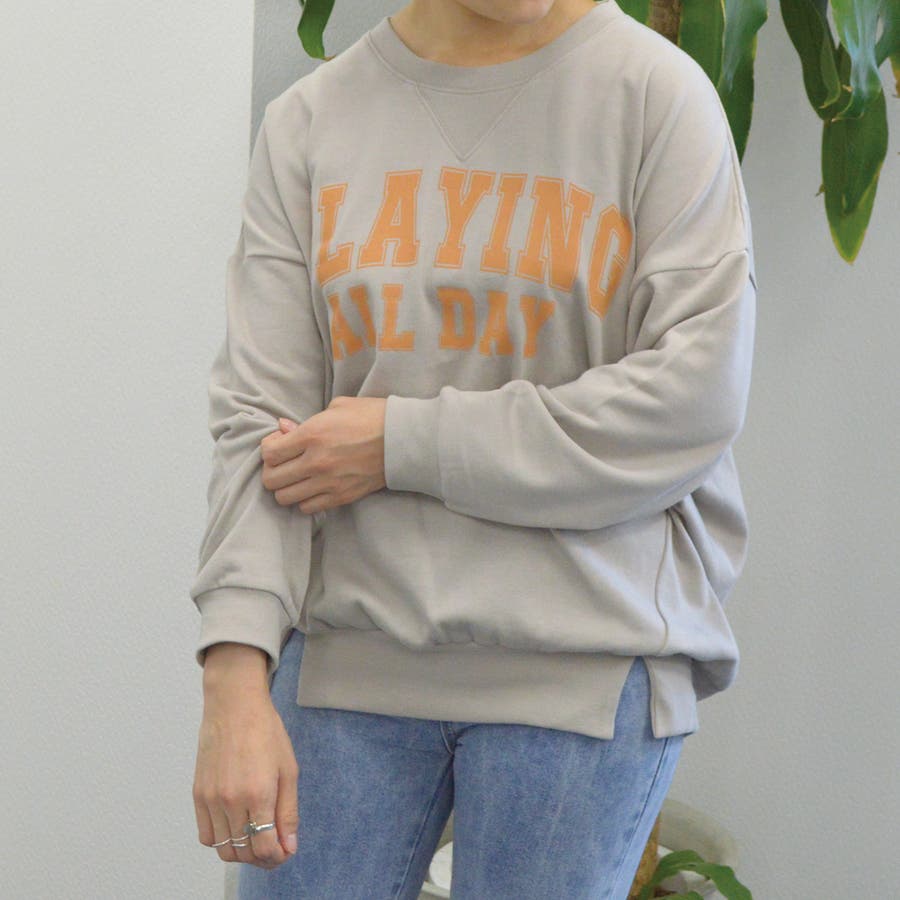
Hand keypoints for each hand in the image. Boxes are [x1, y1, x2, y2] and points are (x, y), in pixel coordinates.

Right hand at [193, 676, 298, 867]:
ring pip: (223, 849)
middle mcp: (231, 801)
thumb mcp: (288, 770)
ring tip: (256, 836)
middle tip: (274, 846)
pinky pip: (206, 835)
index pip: (264, 848)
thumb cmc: (266, 732)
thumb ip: (288, 812)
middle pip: (244, 853)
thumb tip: (289, 846)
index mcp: (258, 794)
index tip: (285, 852)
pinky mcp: (198, 795)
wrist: (234, 706)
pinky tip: (236, 826)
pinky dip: (221, 840)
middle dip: (262, 857)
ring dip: (242, 851)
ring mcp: (211, 799)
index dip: (277, 858)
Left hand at [260, 395, 386, 513]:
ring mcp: (328, 483)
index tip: (278, 445)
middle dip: (272, 471)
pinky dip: (305, 500)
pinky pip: (307, 508)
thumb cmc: (372, 417)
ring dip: (287, 488)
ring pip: (285, 498)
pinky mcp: (341, 497)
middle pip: (271, 480)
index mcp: (312, 434)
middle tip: (284, 464)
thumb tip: (283, 429)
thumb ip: (305, 421)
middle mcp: (316, 462)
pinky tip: (313, 487)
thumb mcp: (337, 407)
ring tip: (297, 478)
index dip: (268, 449)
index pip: (269, 453)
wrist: (404, 439)